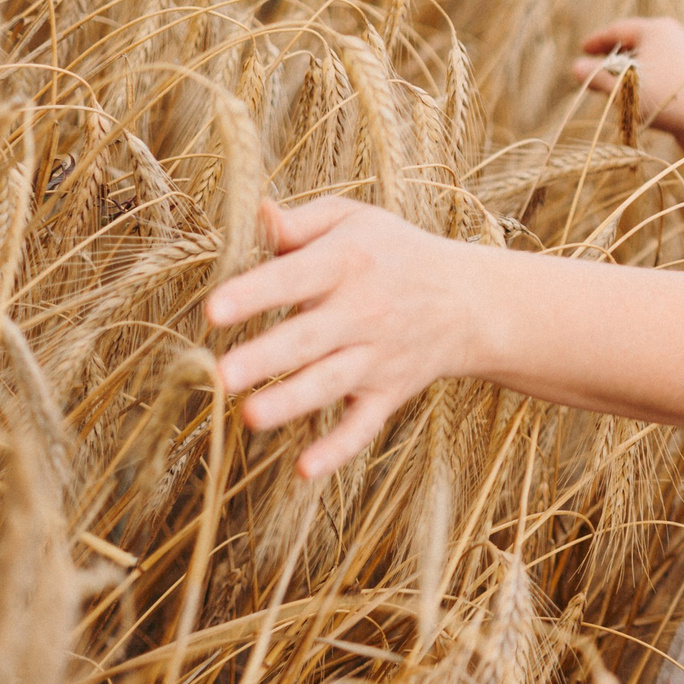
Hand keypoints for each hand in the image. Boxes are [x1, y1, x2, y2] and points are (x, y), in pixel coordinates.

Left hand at [205, 197, 486, 479]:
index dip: (255, 293)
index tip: (213, 309)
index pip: (295, 278)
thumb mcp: (354, 221)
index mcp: (347, 262)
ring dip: (292, 401)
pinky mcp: (387, 394)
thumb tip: (254, 214)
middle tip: (220, 374)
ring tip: (250, 417)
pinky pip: (363, 426)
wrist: (470, 301)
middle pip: (308, 337)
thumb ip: (299, 223)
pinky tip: (304, 470)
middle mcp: (363, 311)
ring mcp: (377, 358)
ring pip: (330, 383)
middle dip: (265, 356)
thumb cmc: (394, 253)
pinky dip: (337, 449)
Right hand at [571, 16, 683, 137]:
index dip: (599, 40)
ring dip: (637, 68)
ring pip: (657, 57)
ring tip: (621, 82)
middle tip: (599, 64)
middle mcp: (679, 34)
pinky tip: (647, 95)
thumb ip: (597, 76)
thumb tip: (575, 67)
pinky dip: (654, 78)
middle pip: (640, 41)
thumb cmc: (663, 98)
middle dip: (618, 54)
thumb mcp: (623, 87)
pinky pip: (671, 71)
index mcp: (658, 29)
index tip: (583, 49)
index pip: (620, 30)